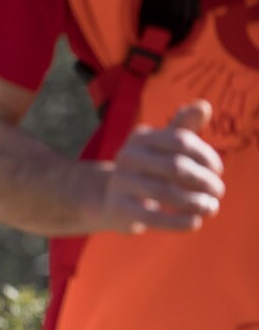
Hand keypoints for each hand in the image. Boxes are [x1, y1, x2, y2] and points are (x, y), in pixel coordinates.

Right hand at [84, 101, 224, 233]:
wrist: (110, 199)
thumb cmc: (149, 169)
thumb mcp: (164, 146)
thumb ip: (184, 126)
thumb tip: (203, 106)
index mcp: (140, 137)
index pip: (181, 141)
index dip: (206, 156)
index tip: (217, 170)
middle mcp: (126, 156)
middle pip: (175, 167)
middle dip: (204, 181)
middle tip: (218, 191)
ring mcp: (120, 183)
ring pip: (166, 193)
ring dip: (196, 203)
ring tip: (211, 207)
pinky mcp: (119, 209)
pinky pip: (153, 217)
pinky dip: (178, 222)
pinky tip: (195, 222)